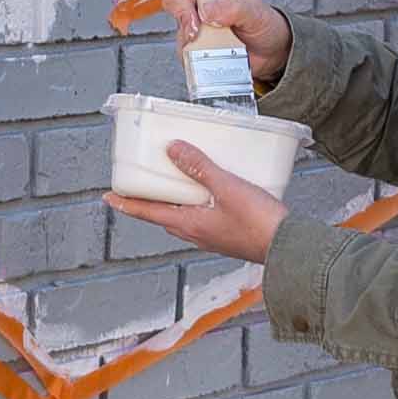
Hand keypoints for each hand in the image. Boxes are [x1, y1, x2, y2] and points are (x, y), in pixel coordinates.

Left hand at [140, 145, 285, 262]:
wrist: (288, 248)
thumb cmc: (258, 221)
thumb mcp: (226, 187)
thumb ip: (199, 167)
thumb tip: (172, 150)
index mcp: (189, 224)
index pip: (148, 212)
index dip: (127, 204)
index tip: (108, 198)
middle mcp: (196, 234)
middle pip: (164, 215)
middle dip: (150, 202)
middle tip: (141, 186)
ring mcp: (212, 237)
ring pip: (184, 218)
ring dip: (174, 203)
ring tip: (174, 184)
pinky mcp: (228, 235)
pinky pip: (203, 218)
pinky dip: (196, 204)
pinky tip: (209, 192)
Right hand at [188, 0, 288, 76]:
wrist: (273, 51)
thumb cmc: (264, 23)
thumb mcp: (254, 12)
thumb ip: (233, 7)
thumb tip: (208, 10)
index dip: (182, 3)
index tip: (196, 19)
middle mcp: (200, 10)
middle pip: (176, 14)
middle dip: (185, 27)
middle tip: (198, 37)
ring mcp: (199, 32)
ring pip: (181, 40)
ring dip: (196, 48)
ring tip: (219, 50)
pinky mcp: (201, 53)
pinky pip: (190, 59)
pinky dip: (200, 63)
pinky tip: (216, 60)